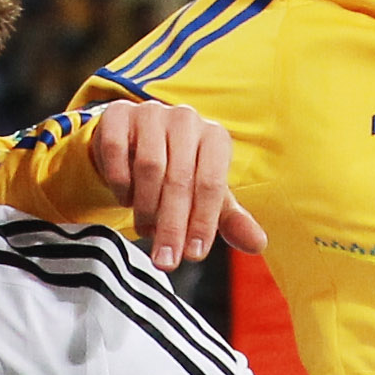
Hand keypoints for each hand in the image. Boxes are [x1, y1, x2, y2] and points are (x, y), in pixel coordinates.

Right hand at [90, 100, 268, 271]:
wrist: (136, 143)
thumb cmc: (179, 173)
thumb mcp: (207, 197)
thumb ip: (231, 220)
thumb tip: (258, 244)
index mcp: (214, 137)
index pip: (211, 183)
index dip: (202, 222)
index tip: (193, 254)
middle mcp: (186, 120)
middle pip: (179, 179)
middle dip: (172, 226)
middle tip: (165, 260)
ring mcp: (150, 113)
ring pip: (148, 166)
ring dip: (145, 207)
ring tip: (145, 228)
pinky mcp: (117, 115)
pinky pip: (116, 150)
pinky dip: (120, 182)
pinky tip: (125, 198)